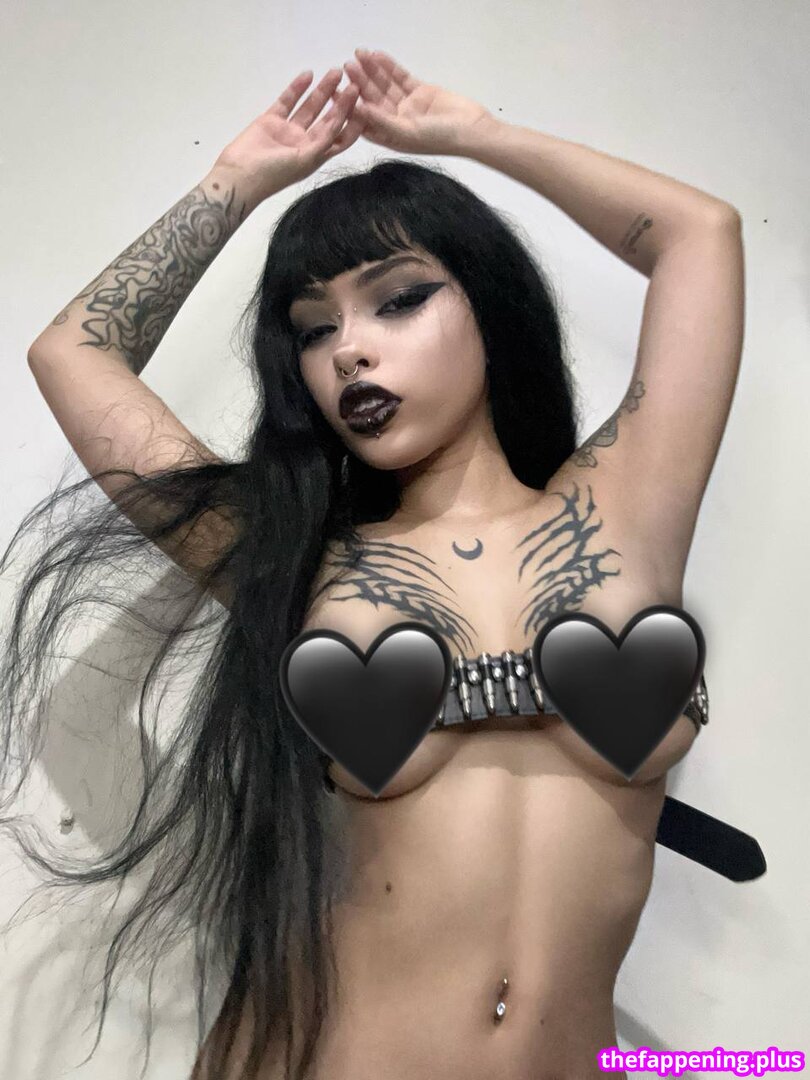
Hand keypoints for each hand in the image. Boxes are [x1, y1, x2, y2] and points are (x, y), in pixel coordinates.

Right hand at [211, 68, 365, 204]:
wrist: (239, 176)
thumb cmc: (275, 174)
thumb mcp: (305, 160)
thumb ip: (324, 141)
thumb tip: (341, 123)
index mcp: (317, 156)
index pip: (341, 137)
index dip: (354, 122)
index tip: (365, 104)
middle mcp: (306, 142)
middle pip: (328, 118)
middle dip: (342, 101)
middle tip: (354, 81)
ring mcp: (289, 130)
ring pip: (310, 106)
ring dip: (323, 90)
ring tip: (336, 71)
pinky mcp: (271, 120)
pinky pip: (287, 101)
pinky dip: (296, 88)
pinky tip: (308, 74)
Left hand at [342, 48, 501, 156]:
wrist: (471, 129)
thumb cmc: (439, 138)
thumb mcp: (407, 133)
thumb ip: (382, 121)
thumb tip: (358, 110)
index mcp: (389, 136)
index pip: (364, 121)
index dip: (349, 108)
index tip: (335, 94)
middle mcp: (395, 121)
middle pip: (373, 99)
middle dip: (359, 82)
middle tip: (346, 66)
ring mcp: (407, 106)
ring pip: (384, 86)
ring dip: (372, 71)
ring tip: (359, 54)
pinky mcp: (419, 92)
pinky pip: (400, 77)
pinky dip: (389, 66)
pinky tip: (377, 55)